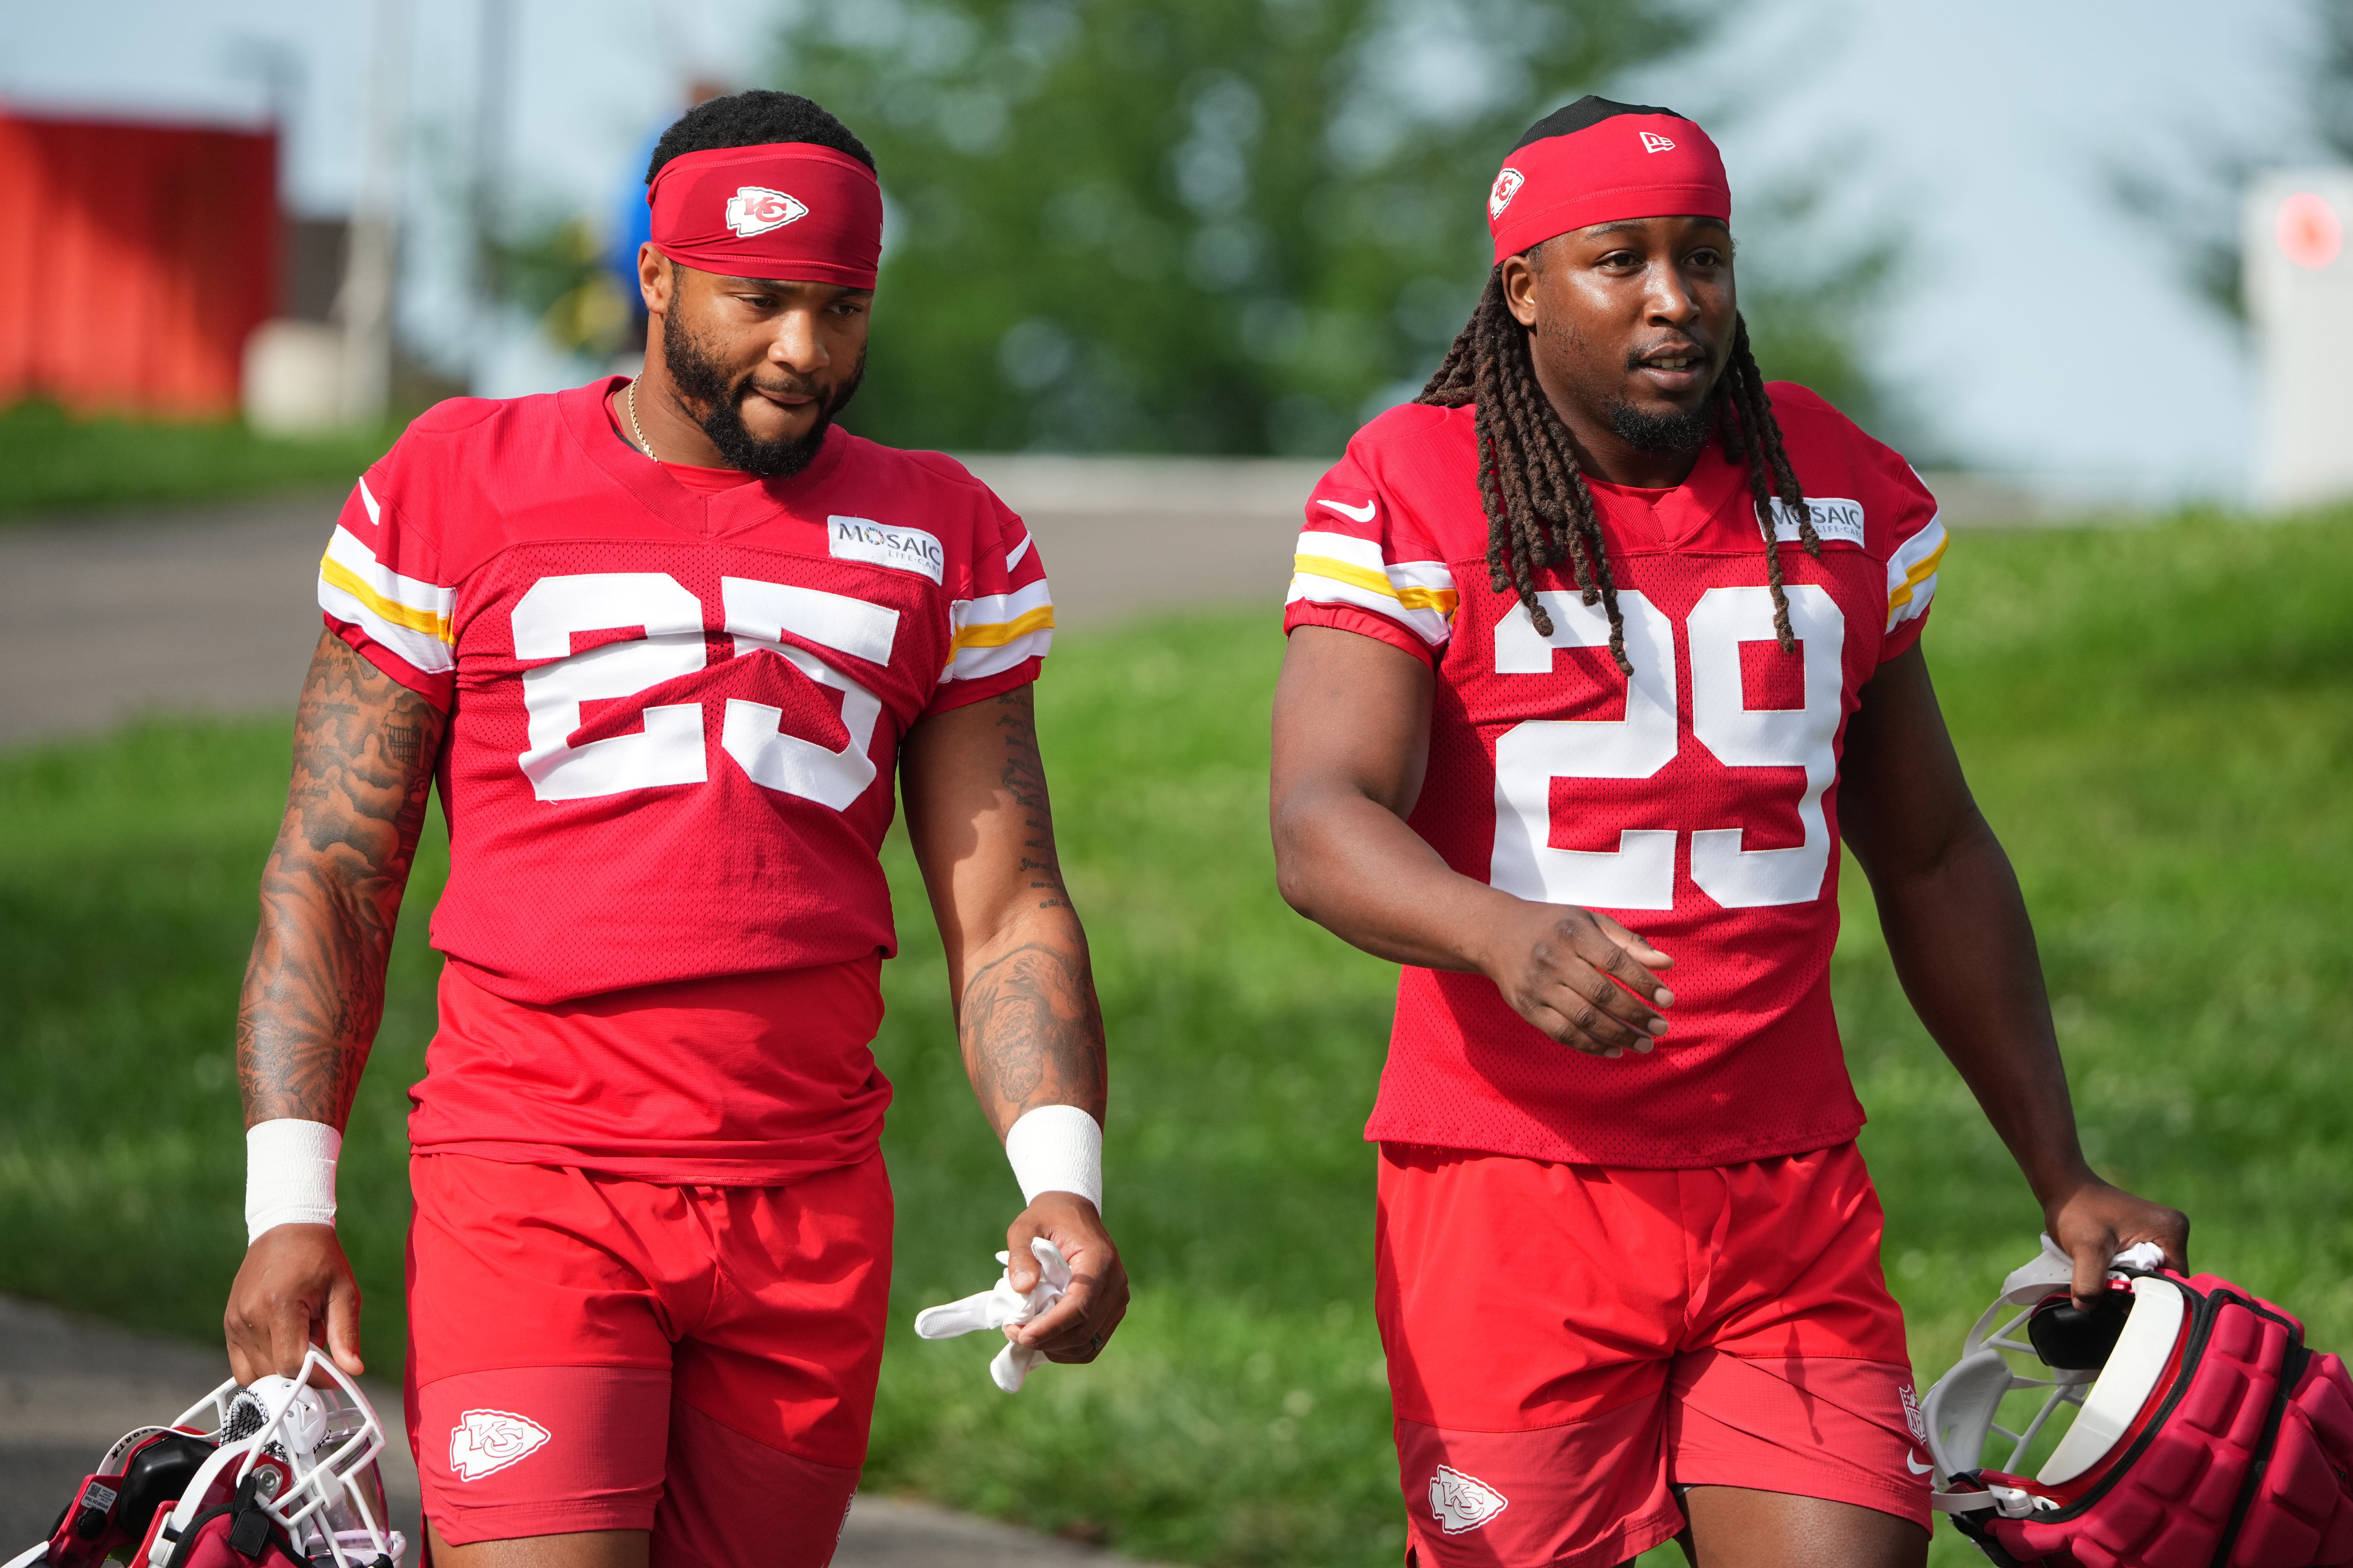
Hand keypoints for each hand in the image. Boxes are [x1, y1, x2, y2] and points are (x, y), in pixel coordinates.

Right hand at [224, 1224, 363, 1383]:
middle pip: (274, 1373)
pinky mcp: (230, 1324)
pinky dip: (264, 1365)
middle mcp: (250, 1316)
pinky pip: (242, 1365)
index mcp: (279, 1305)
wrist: (287, 1228)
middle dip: (302, 1373)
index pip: (291, 1364)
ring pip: (257, 1373)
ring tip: (302, 1339)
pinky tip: (284, 1343)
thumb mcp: (343, 1291)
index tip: (335, 1376)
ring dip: (283, 1369)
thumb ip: (345, 1333)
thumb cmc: (318, 1257)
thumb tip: (353, 1370)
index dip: (316, 1377)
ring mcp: (235, 1322)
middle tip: (323, 1352)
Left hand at [1004, 1192, 1126, 1363]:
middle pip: (1084, 1329)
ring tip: (1025, 1336)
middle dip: (1047, 1340)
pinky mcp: (1112, 1310)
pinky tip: (1045, 1339)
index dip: (1051, 1326)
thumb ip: (1020, 1256)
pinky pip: (1092, 1342)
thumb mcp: (1025, 1228)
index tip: (1020, 1334)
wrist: (1073, 1213)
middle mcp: (1116, 1282)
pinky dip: (1067, 1349)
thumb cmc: (1048, 1219)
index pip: (1080, 1305)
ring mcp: (1118, 1299)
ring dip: (1055, 1348)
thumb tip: (1022, 1288)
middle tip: (1013, 1334)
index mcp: (1099, 1260)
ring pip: (1089, 1343)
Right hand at [1477, 900, 1673, 1056]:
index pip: (1615, 962)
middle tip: (1661, 1028)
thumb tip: (1667, 963)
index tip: (1667, 1000)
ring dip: (1619, 1036)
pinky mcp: (1526, 1007)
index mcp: (1572, 933)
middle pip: (1602, 994)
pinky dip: (1591, 1046)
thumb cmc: (1553, 927)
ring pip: (1584, 1019)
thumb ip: (1628, 942)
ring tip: (1644, 1044)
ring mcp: (1537, 986)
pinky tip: (1614, 1051)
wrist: (1495, 934)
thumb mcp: (1589, 922)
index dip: (1644, 983)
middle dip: (1636, 1015)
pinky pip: (1563, 1033)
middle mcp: (1552, 959)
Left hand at [2045, 1175, 2188, 1306]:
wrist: (2064, 1189)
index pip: (2173, 1282)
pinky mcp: (2144, 1240)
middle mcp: (2172, 1233)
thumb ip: (2089, 1281)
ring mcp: (2159, 1236)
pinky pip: (2137, 1268)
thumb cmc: (2078, 1209)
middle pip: (2162, 1281)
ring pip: (2147, 1276)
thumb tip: (2087, 1309)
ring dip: (2126, 1284)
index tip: (2125, 1307)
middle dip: (2136, 1292)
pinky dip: (2120, 1275)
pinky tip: (2103, 1277)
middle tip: (2112, 1300)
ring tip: (2105, 1286)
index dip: (2150, 1298)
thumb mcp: (2085, 1246)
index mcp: (2171, 1232)